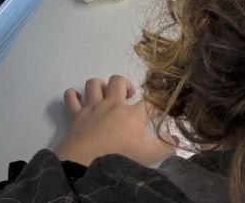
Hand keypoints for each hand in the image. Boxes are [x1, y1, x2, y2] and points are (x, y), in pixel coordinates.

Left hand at [55, 75, 174, 166]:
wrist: (89, 163)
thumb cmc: (121, 159)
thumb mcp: (149, 157)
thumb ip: (164, 147)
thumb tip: (173, 138)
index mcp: (131, 115)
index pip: (147, 103)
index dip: (154, 103)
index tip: (157, 107)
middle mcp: (111, 105)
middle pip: (117, 81)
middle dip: (124, 84)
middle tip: (127, 96)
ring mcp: (91, 108)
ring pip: (93, 84)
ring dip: (99, 86)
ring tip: (104, 95)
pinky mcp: (75, 114)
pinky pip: (70, 96)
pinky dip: (73, 95)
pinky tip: (79, 100)